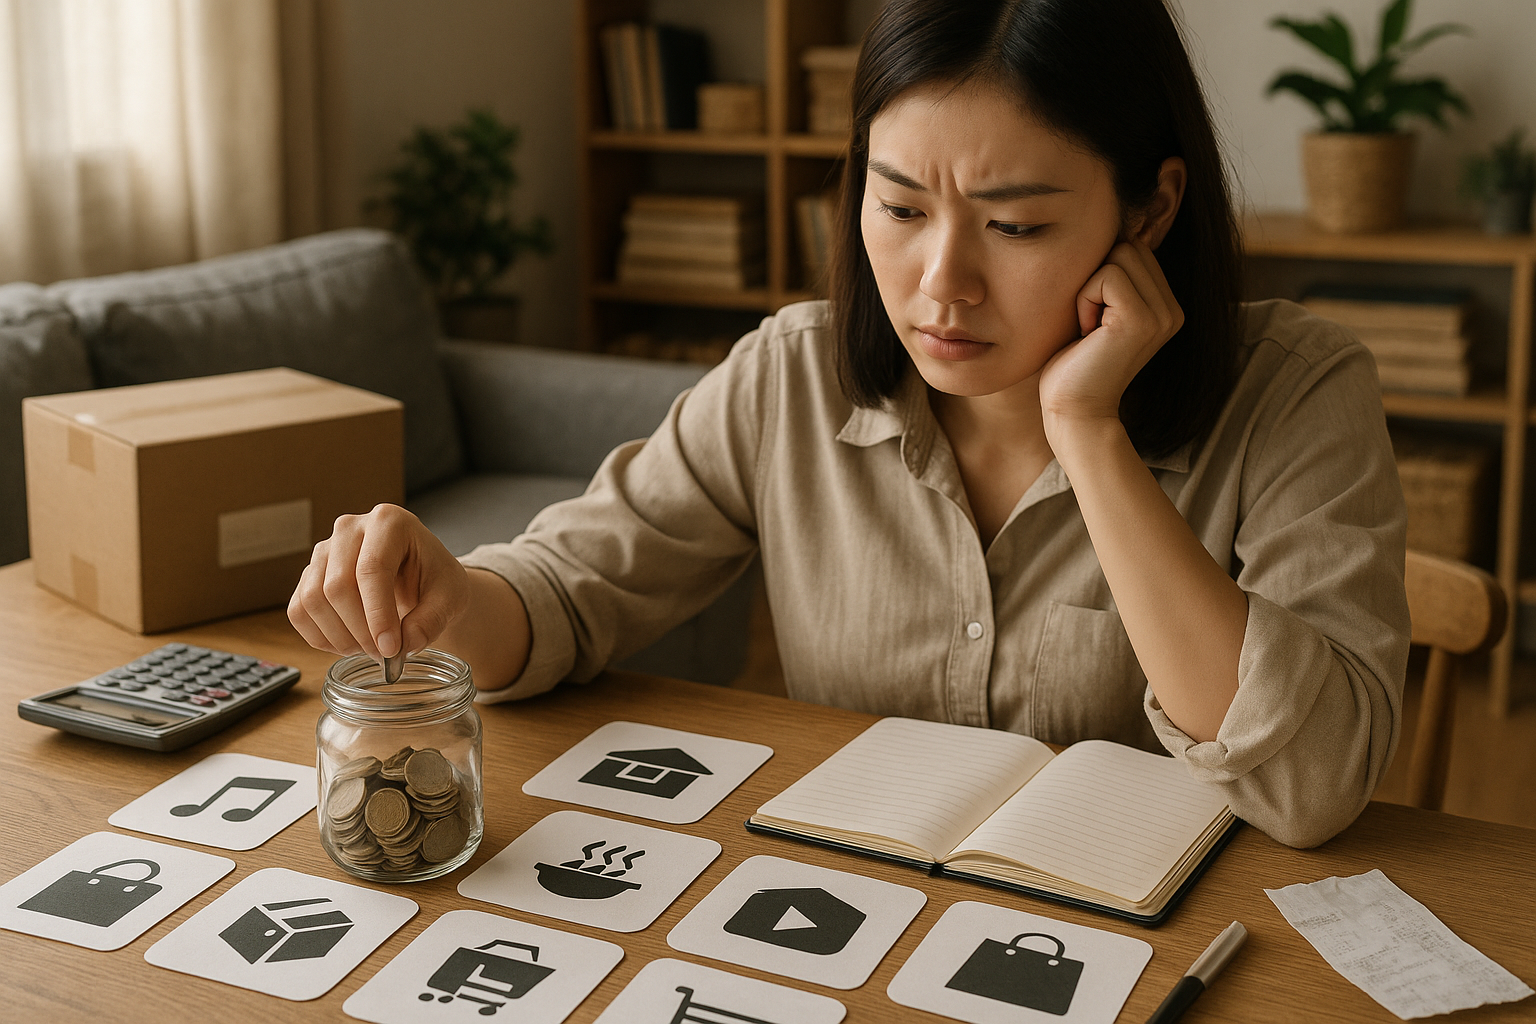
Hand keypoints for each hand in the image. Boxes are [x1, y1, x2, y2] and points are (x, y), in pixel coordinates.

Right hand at [287, 504, 467, 659]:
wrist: (421, 579)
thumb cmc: (435, 580)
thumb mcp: (451, 597)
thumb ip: (431, 620)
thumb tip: (404, 644)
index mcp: (389, 522)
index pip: (372, 568)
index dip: (378, 614)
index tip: (391, 649)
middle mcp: (350, 529)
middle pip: (337, 585)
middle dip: (360, 630)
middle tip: (384, 654)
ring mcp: (324, 550)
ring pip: (313, 599)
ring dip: (339, 637)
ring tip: (369, 650)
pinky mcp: (309, 574)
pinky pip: (299, 610)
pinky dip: (320, 637)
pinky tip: (348, 645)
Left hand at [1038, 237, 1183, 429]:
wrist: (1074, 411)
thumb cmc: (1073, 364)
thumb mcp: (1096, 311)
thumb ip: (1111, 278)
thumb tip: (1107, 227)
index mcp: (1164, 304)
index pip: (1132, 248)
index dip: (1100, 274)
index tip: (1093, 317)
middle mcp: (1172, 308)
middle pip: (1127, 246)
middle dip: (1095, 278)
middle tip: (1089, 323)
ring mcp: (1162, 314)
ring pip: (1118, 256)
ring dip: (1088, 289)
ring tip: (1089, 328)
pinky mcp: (1142, 319)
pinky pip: (1105, 276)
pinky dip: (1084, 301)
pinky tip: (1087, 334)